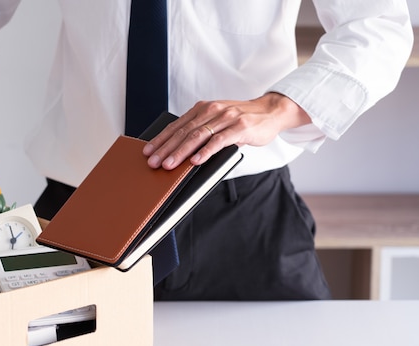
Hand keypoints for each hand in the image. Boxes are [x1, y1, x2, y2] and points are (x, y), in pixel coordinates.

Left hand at [142, 92, 311, 169]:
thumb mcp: (217, 121)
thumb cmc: (241, 120)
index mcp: (202, 108)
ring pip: (198, 136)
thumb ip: (201, 130)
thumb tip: (178, 151)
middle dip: (165, 148)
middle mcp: (212, 110)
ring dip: (181, 152)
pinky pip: (219, 140)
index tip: (147, 152)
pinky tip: (195, 161)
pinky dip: (206, 152)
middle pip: (183, 132)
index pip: (176, 125)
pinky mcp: (240, 126)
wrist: (271, 111)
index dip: (160, 139)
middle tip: (152, 162)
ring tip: (169, 165)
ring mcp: (226, 118)